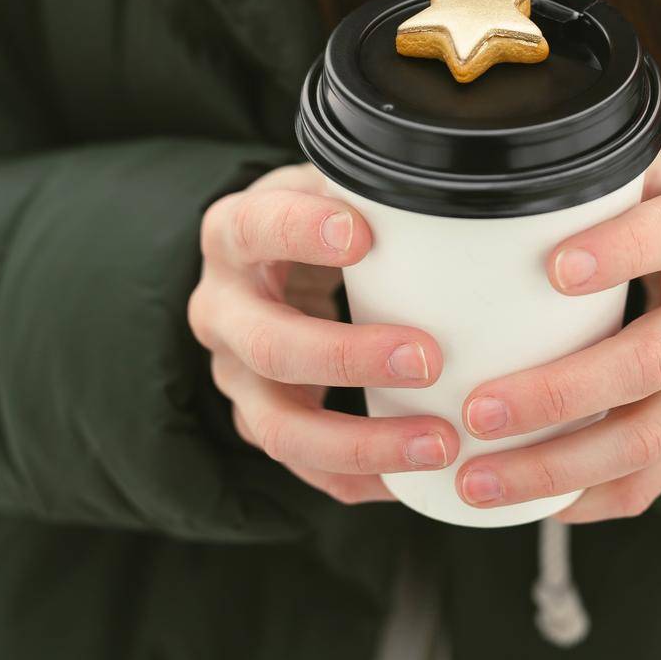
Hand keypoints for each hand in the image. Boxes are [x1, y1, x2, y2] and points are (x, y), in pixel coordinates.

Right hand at [186, 161, 459, 504]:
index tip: (362, 235)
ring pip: (282, 428)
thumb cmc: (315, 214)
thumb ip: (364, 182)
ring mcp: (234, 376)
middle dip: (350, 358)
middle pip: (271, 345)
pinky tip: (419, 479)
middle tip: (428, 358)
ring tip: (440, 444)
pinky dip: (362, 478)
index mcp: (231, 235)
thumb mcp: (326, 183)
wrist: (268, 260)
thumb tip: (435, 180)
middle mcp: (220, 310)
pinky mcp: (261, 420)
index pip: (254, 230)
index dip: (302, 232)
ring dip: (363, 442)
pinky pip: (307, 468)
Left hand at [455, 146, 660, 522]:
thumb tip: (490, 171)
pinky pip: (655, 477)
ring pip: (649, 436)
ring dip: (559, 466)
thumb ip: (590, 174)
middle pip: (653, 360)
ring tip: (479, 479)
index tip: (554, 268)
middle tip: (478, 410)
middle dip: (561, 393)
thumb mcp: (651, 171)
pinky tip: (529, 502)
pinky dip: (590, 497)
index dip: (622, 250)